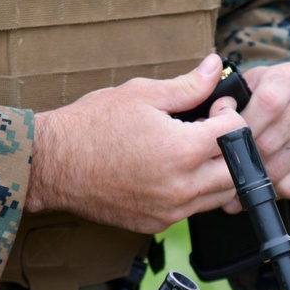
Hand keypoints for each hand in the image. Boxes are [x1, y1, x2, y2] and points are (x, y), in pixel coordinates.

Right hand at [26, 55, 247, 233]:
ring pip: (220, 196)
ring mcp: (170, 210)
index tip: (216, 107)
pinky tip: (174, 171)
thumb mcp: (142, 94)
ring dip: (218, 172)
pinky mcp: (157, 224)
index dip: (230, 113)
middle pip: (238, 171)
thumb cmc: (91, 126)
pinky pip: (194, 210)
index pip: (235, 133)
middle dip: (233, 147)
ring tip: (193, 150)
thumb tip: (213, 66)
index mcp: (181, 150)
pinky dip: (195, 191)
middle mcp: (181, 186)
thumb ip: (188, 86)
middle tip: (211, 130)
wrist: (51, 165)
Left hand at [219, 62, 289, 212]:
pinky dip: (273, 190)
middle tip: (221, 173)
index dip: (243, 128)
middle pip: (271, 140)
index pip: (267, 104)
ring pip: (281, 165)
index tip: (223, 142)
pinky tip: (260, 186)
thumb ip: (222, 100)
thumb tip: (205, 120)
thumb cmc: (257, 102)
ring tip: (234, 186)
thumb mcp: (242, 89)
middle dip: (243, 160)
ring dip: (255, 180)